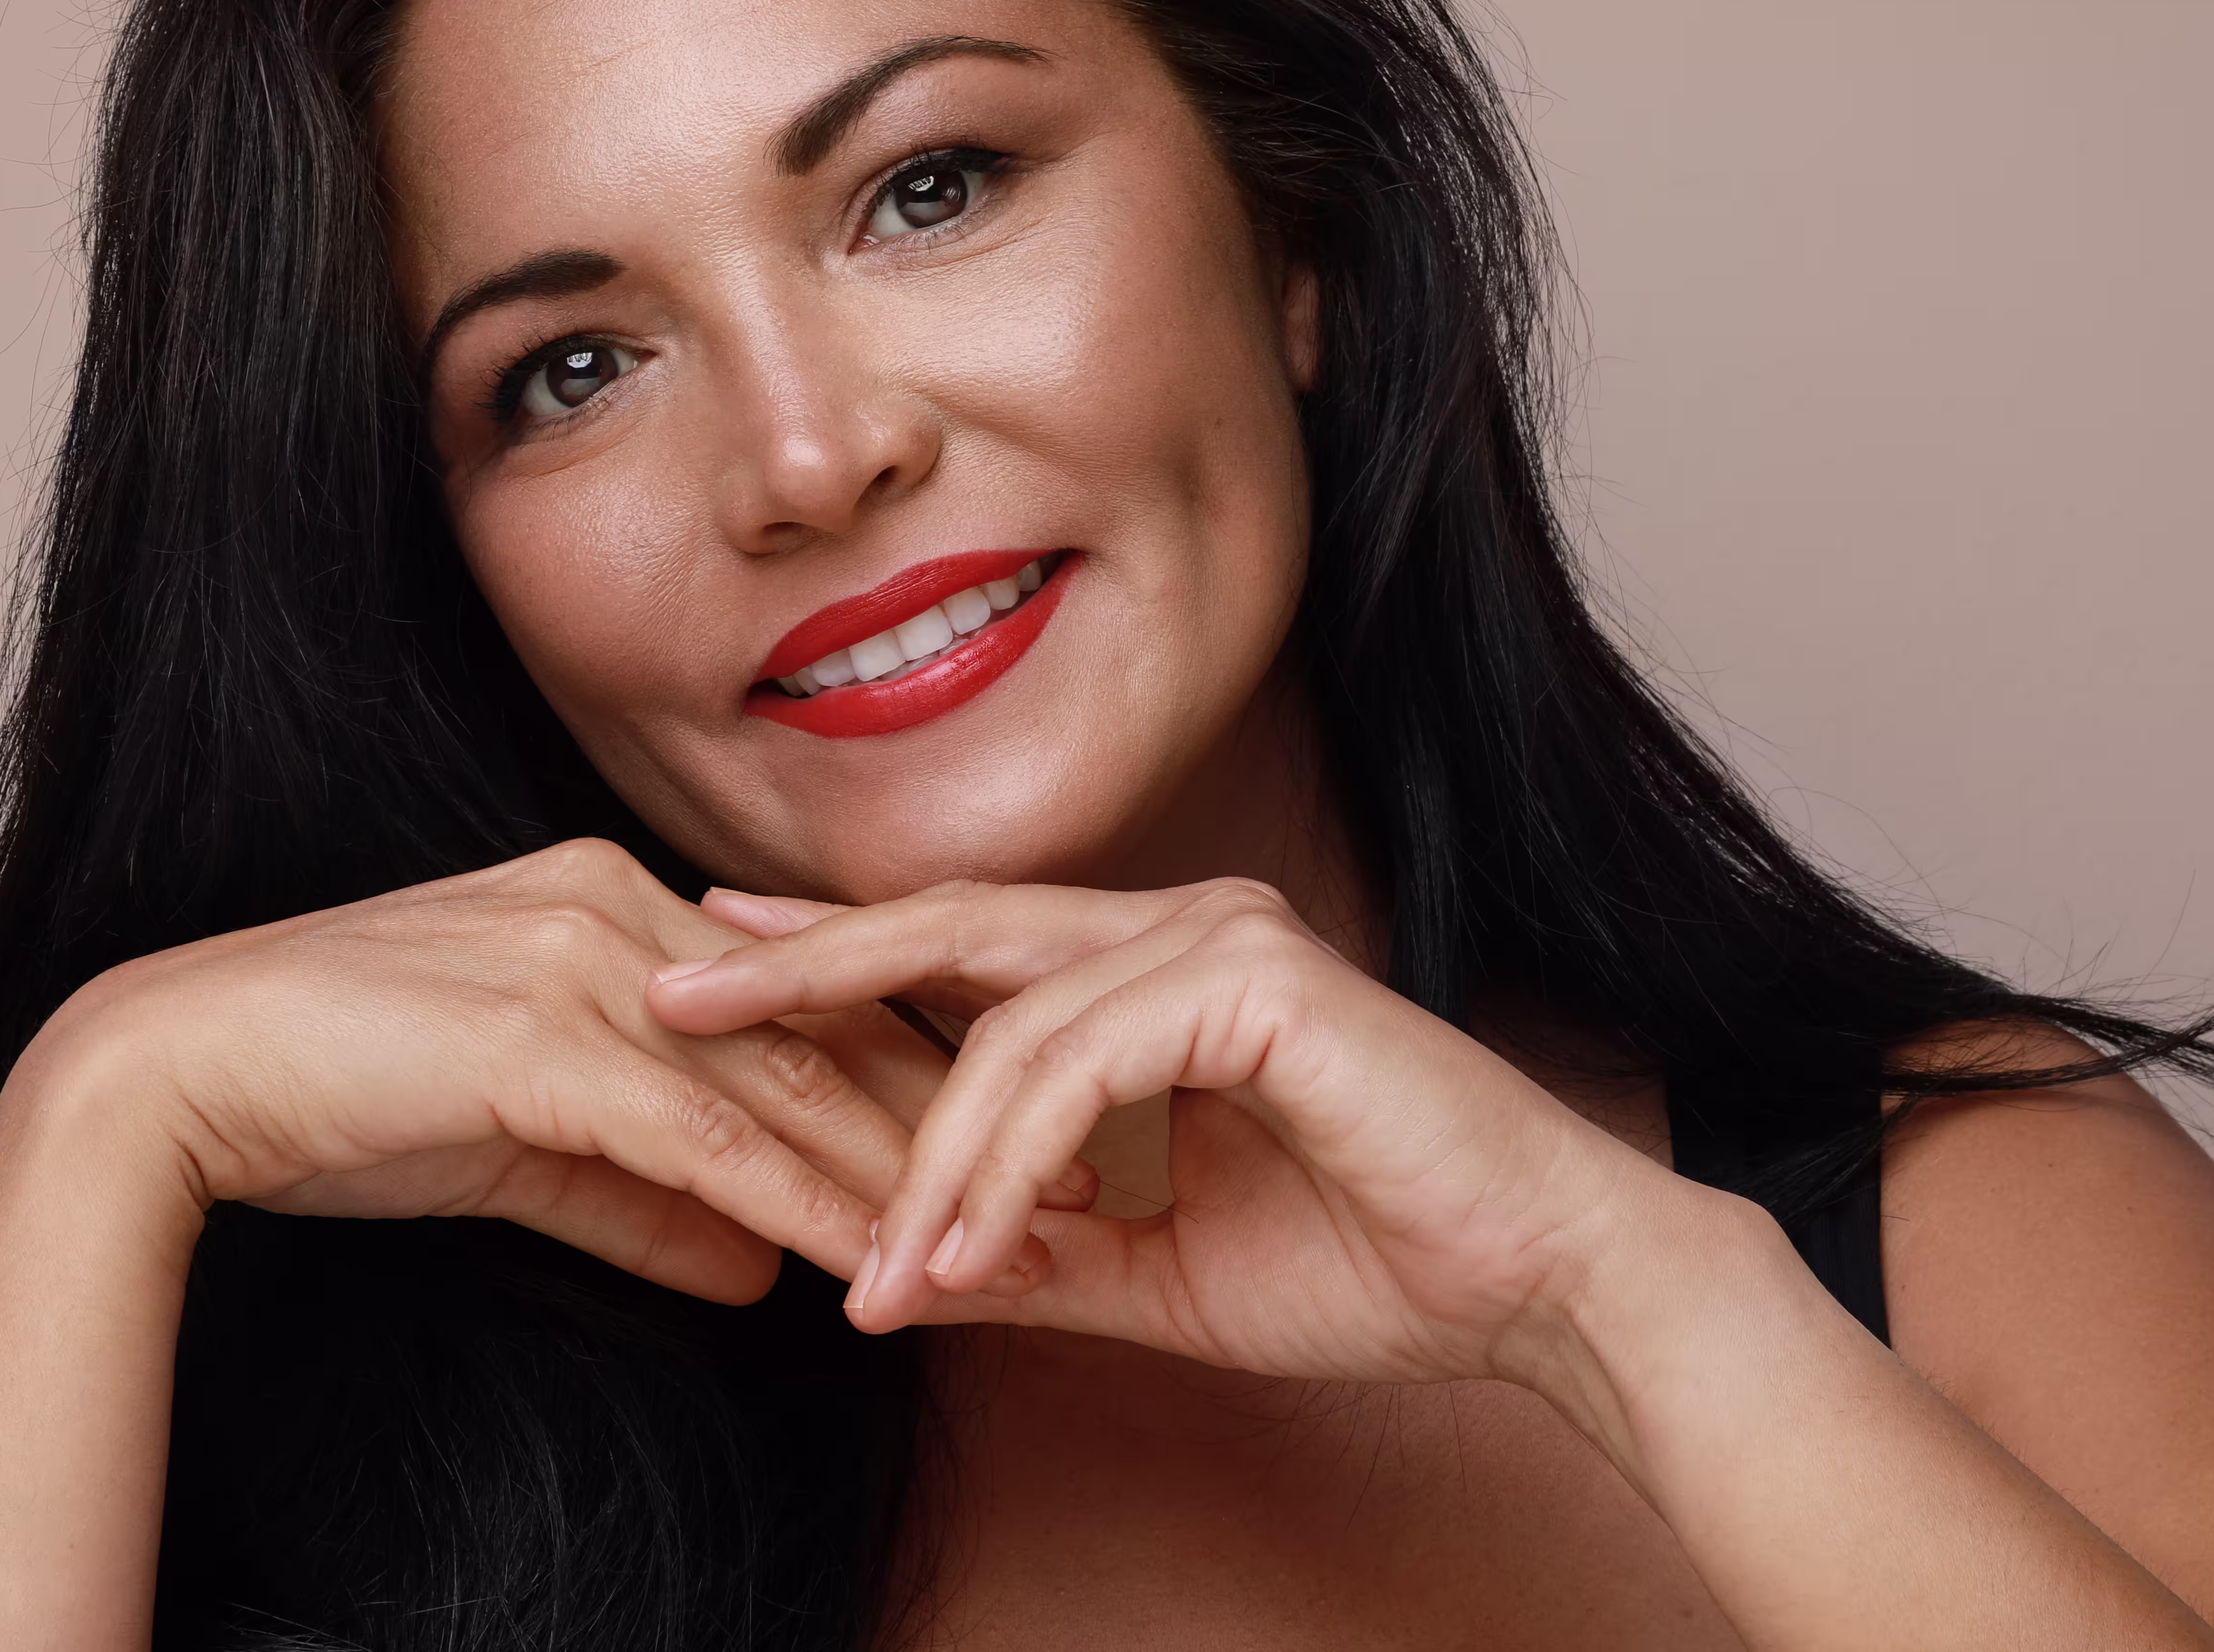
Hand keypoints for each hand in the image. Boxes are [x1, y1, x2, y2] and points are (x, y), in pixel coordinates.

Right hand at [24, 839, 1086, 1304]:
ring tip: (1006, 1243)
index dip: (910, 1074)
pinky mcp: (542, 1039)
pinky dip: (801, 1203)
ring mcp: (583, 965)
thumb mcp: (525, 1143)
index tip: (1010, 1142)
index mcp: (617, 904)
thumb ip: (646, 1194)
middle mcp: (618, 910)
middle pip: (824, 1029)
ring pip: (784, 1083)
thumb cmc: (339, 1093)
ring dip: (899, 1172)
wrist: (177, 1073)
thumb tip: (754, 1265)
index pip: (808, 996)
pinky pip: (707, 1137)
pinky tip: (872, 1258)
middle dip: (946, 1119)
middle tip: (1063, 1193)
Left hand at [648, 876, 1702, 1388]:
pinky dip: (1011, 1162)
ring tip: (876, 1273)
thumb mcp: (1157, 1270)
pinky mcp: (1256, 983)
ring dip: (927, 1161)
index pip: (964, 948)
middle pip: (953, 932)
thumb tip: (898, 1272)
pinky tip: (970, 1246)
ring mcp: (1222, 940)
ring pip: (1008, 1030)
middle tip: (676, 993)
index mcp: (1159, 972)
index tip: (715, 972)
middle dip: (805, 967)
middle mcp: (1183, 927)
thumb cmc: (1374, 1264)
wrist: (1537, 1285)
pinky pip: (1079, 1067)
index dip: (835, 957)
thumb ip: (1035, 1251)